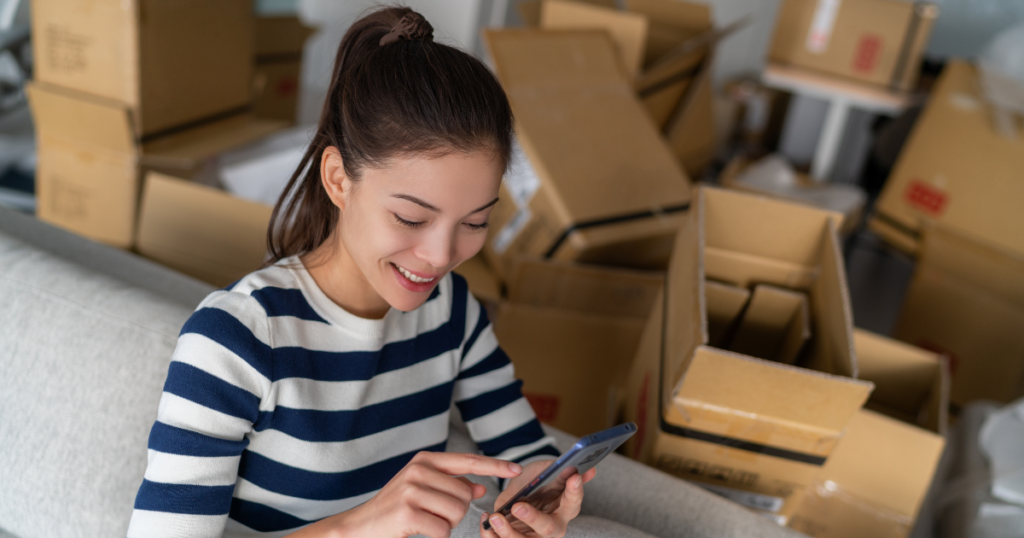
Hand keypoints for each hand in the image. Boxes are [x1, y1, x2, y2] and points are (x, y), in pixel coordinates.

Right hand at [290, 451, 522, 537]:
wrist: (358, 527)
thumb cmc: (395, 509)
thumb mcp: (423, 490)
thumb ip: (451, 485)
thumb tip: (480, 486)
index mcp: (425, 460)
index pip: (468, 461)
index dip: (495, 466)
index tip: (517, 470)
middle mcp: (418, 469)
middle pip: (465, 494)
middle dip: (456, 511)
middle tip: (430, 514)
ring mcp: (412, 490)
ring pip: (457, 512)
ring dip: (445, 524)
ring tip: (423, 521)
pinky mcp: (407, 512)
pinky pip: (443, 529)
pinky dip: (436, 536)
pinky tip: (417, 531)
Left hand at [481, 460, 596, 537]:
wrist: (521, 492)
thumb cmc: (538, 482)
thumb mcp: (546, 472)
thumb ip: (560, 471)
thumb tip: (589, 470)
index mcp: (566, 508)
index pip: (573, 502)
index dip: (575, 490)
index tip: (574, 476)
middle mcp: (554, 527)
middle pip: (548, 529)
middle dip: (533, 519)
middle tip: (517, 506)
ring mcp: (535, 537)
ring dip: (508, 532)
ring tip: (495, 517)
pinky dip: (492, 536)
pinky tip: (486, 520)